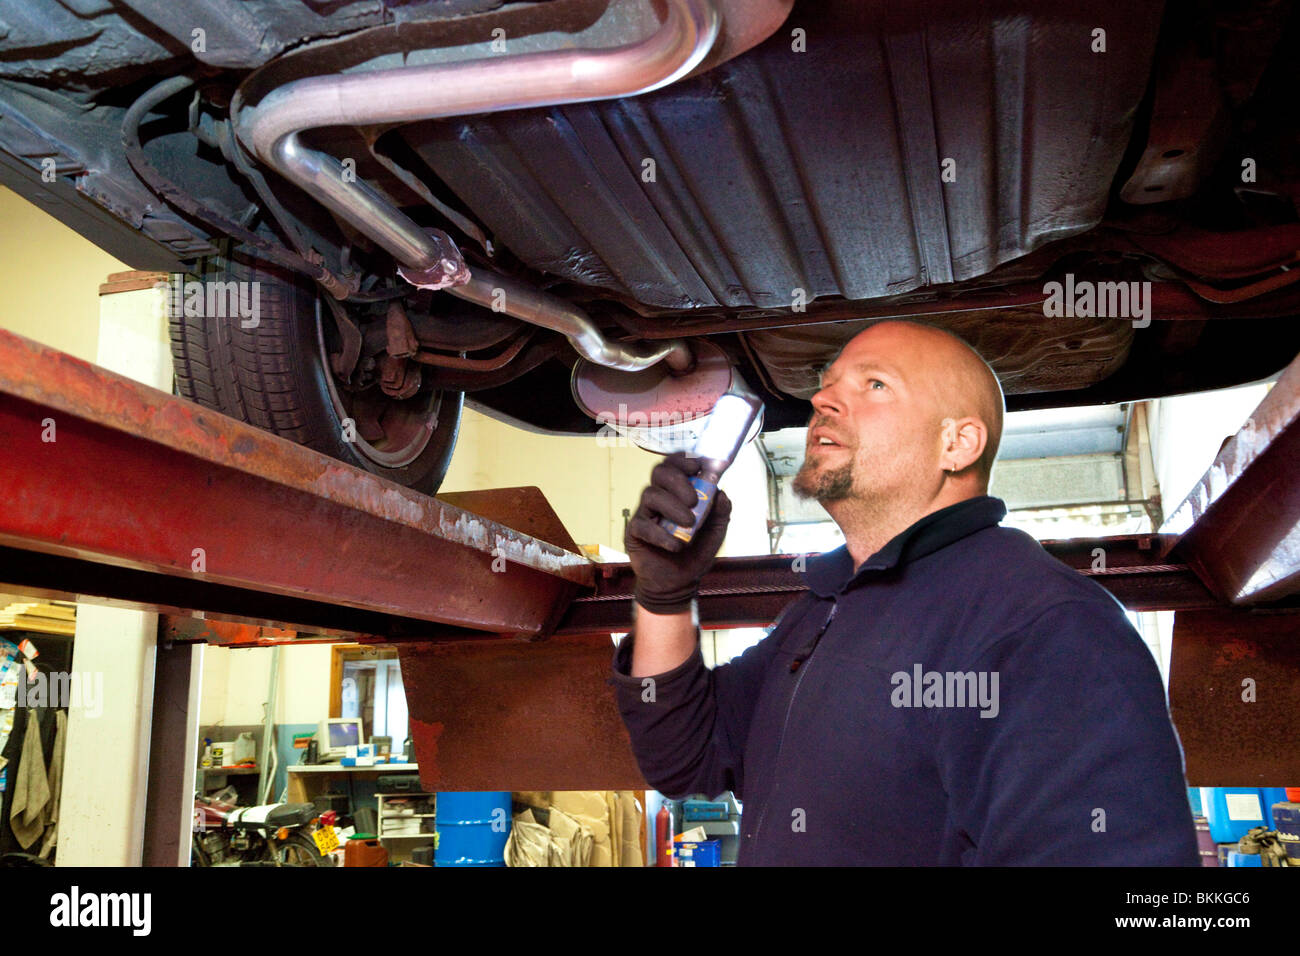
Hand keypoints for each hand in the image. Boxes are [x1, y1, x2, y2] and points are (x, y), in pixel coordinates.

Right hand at [624, 451, 732, 613]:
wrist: (679, 583)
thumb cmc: (695, 552)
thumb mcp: (716, 531)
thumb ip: (721, 511)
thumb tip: (720, 493)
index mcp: (678, 492)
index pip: (674, 465)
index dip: (684, 461)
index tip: (697, 468)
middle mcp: (660, 498)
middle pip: (659, 472)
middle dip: (678, 481)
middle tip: (694, 500)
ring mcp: (645, 513)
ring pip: (650, 494)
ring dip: (672, 507)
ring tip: (689, 524)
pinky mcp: (635, 532)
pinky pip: (642, 524)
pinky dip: (661, 534)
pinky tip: (676, 546)